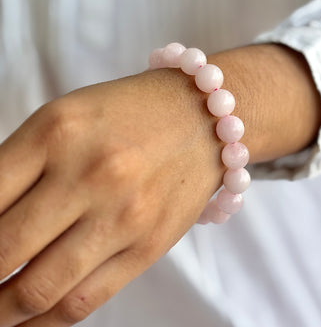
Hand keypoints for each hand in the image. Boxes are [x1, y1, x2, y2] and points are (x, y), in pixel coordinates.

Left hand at [0, 68, 223, 325]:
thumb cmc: (130, 112)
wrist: (202, 116)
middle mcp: (89, 173)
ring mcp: (123, 214)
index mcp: (57, 131)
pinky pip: (83, 300)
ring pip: (37, 289)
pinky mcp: (149, 244)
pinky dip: (44, 321)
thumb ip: (21, 168)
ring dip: (1, 311)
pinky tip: (29, 319)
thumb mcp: (67, 118)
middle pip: (1, 251)